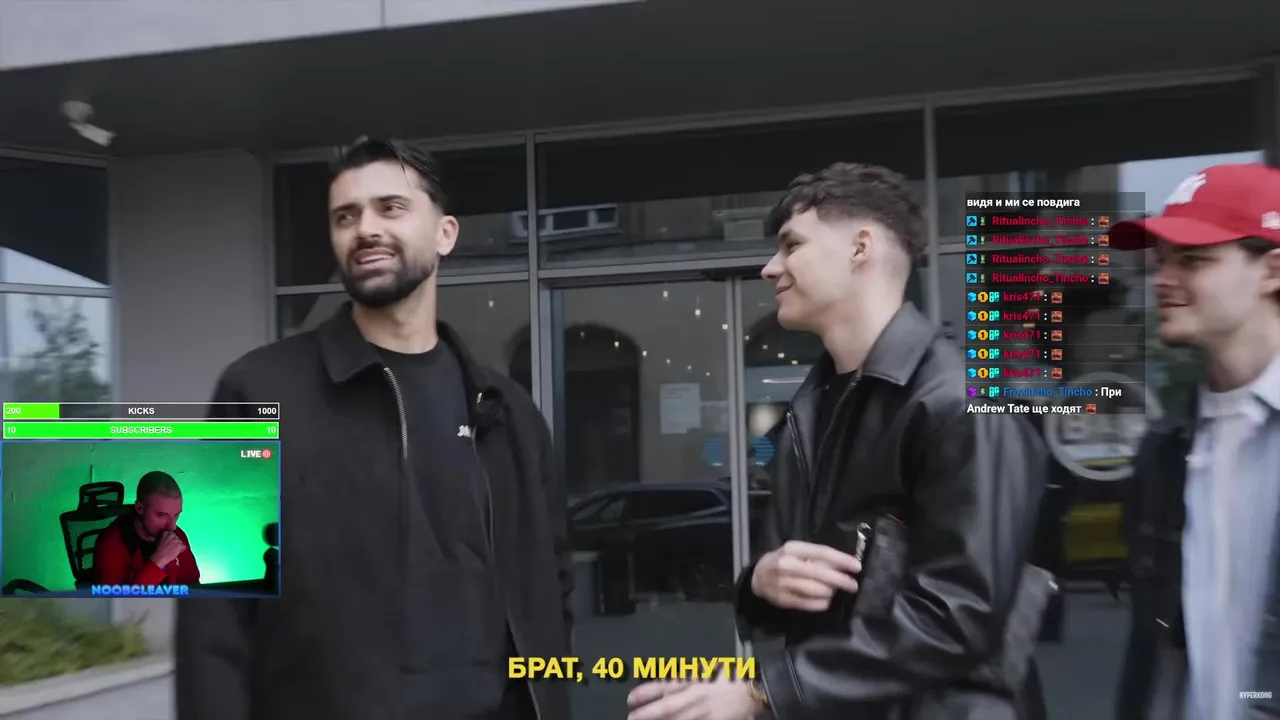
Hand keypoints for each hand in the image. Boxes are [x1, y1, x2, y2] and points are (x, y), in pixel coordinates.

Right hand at [150, 531, 184, 567]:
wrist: (158, 558)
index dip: (171, 539)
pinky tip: (176, 552)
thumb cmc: (156, 551)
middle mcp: (171, 535)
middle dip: (175, 542)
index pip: (172, 534)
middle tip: (171, 547)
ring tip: (173, 551)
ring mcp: (176, 540)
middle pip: (177, 537)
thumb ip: (163, 537)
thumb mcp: (157, 541)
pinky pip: (184, 547)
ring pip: (180, 542)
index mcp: (165, 533)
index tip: (170, 543)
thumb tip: (166, 538)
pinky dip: (181, 550)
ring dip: (178, 546)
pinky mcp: (180, 545)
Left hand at [627, 677, 762, 719]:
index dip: (644, 693)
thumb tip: (663, 690)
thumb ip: (681, 681)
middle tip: (631, 719)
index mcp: (690, 681)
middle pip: (666, 708)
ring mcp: (701, 712)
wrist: (750, 689)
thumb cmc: (725, 680)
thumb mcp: (701, 673)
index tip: (630, 700)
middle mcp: (693, 696)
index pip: (662, 687)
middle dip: (646, 715)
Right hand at [751, 540, 859, 611]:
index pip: (822, 553)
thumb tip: (846, 564)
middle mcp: (786, 565)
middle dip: (840, 579)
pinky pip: (808, 603)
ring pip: (815, 589)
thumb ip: (817, 557)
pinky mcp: (783, 599)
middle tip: (854, 585)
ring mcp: (783, 583)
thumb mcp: (797, 552)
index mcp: (792, 548)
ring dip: (830, 591)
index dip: (841, 560)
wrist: (758, 576)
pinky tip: (826, 600)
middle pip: (820, 573)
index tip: (857, 566)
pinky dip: (821, 603)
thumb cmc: (783, 560)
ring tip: (835, 591)